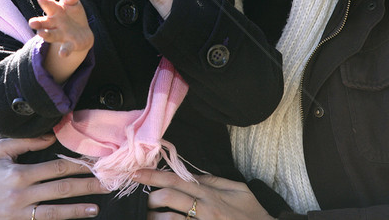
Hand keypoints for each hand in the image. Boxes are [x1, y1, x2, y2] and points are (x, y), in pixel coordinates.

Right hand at [0, 135, 108, 219]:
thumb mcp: (0, 152)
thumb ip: (25, 142)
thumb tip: (51, 135)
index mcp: (19, 174)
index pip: (56, 167)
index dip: (77, 165)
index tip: (94, 163)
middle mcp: (22, 194)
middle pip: (61, 188)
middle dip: (87, 185)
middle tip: (106, 183)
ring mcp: (21, 213)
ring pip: (56, 211)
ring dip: (78, 209)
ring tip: (96, 206)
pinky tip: (76, 218)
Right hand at [29, 0, 93, 82]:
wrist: (82, 33)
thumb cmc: (72, 14)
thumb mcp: (73, 3)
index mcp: (55, 11)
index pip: (49, 5)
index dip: (45, 2)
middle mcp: (54, 24)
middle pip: (43, 23)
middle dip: (38, 22)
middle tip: (31, 22)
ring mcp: (61, 35)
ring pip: (51, 36)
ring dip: (46, 35)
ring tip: (41, 34)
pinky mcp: (70, 44)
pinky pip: (66, 48)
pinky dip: (64, 51)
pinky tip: (62, 54)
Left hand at [133, 169, 274, 219]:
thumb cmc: (252, 214)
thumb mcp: (238, 190)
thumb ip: (213, 180)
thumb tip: (191, 175)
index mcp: (210, 194)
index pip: (176, 180)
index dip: (154, 176)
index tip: (135, 173)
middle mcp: (204, 209)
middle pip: (169, 198)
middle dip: (149, 198)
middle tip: (139, 199)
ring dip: (154, 218)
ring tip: (146, 216)